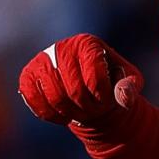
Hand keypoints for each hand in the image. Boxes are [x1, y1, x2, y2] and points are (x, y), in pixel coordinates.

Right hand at [18, 34, 143, 126]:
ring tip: (79, 112)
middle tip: (93, 110)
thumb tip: (123, 97)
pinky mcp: (28, 75)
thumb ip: (130, 87)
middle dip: (87, 107)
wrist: (86, 86)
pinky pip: (32, 98)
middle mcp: (62, 47)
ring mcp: (42, 60)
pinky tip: (61, 114)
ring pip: (53, 96)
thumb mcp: (129, 81)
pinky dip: (49, 113)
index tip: (105, 100)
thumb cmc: (110, 81)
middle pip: (73, 89)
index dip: (101, 96)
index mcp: (87, 44)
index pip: (94, 76)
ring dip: (70, 112)